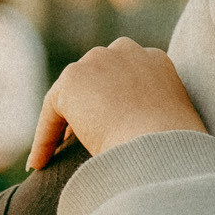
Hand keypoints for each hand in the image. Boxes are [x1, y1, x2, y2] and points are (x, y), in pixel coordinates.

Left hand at [27, 39, 206, 169]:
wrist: (161, 144)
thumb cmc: (174, 149)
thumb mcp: (171, 124)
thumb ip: (154, 117)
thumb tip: (142, 136)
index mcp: (156, 61)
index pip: (126, 75)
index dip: (114, 101)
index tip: (110, 127)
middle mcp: (127, 51)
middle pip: (96, 76)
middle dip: (88, 104)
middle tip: (78, 139)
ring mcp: (98, 61)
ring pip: (72, 95)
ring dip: (64, 124)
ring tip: (57, 155)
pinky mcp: (72, 80)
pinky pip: (52, 112)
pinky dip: (44, 138)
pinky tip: (40, 163)